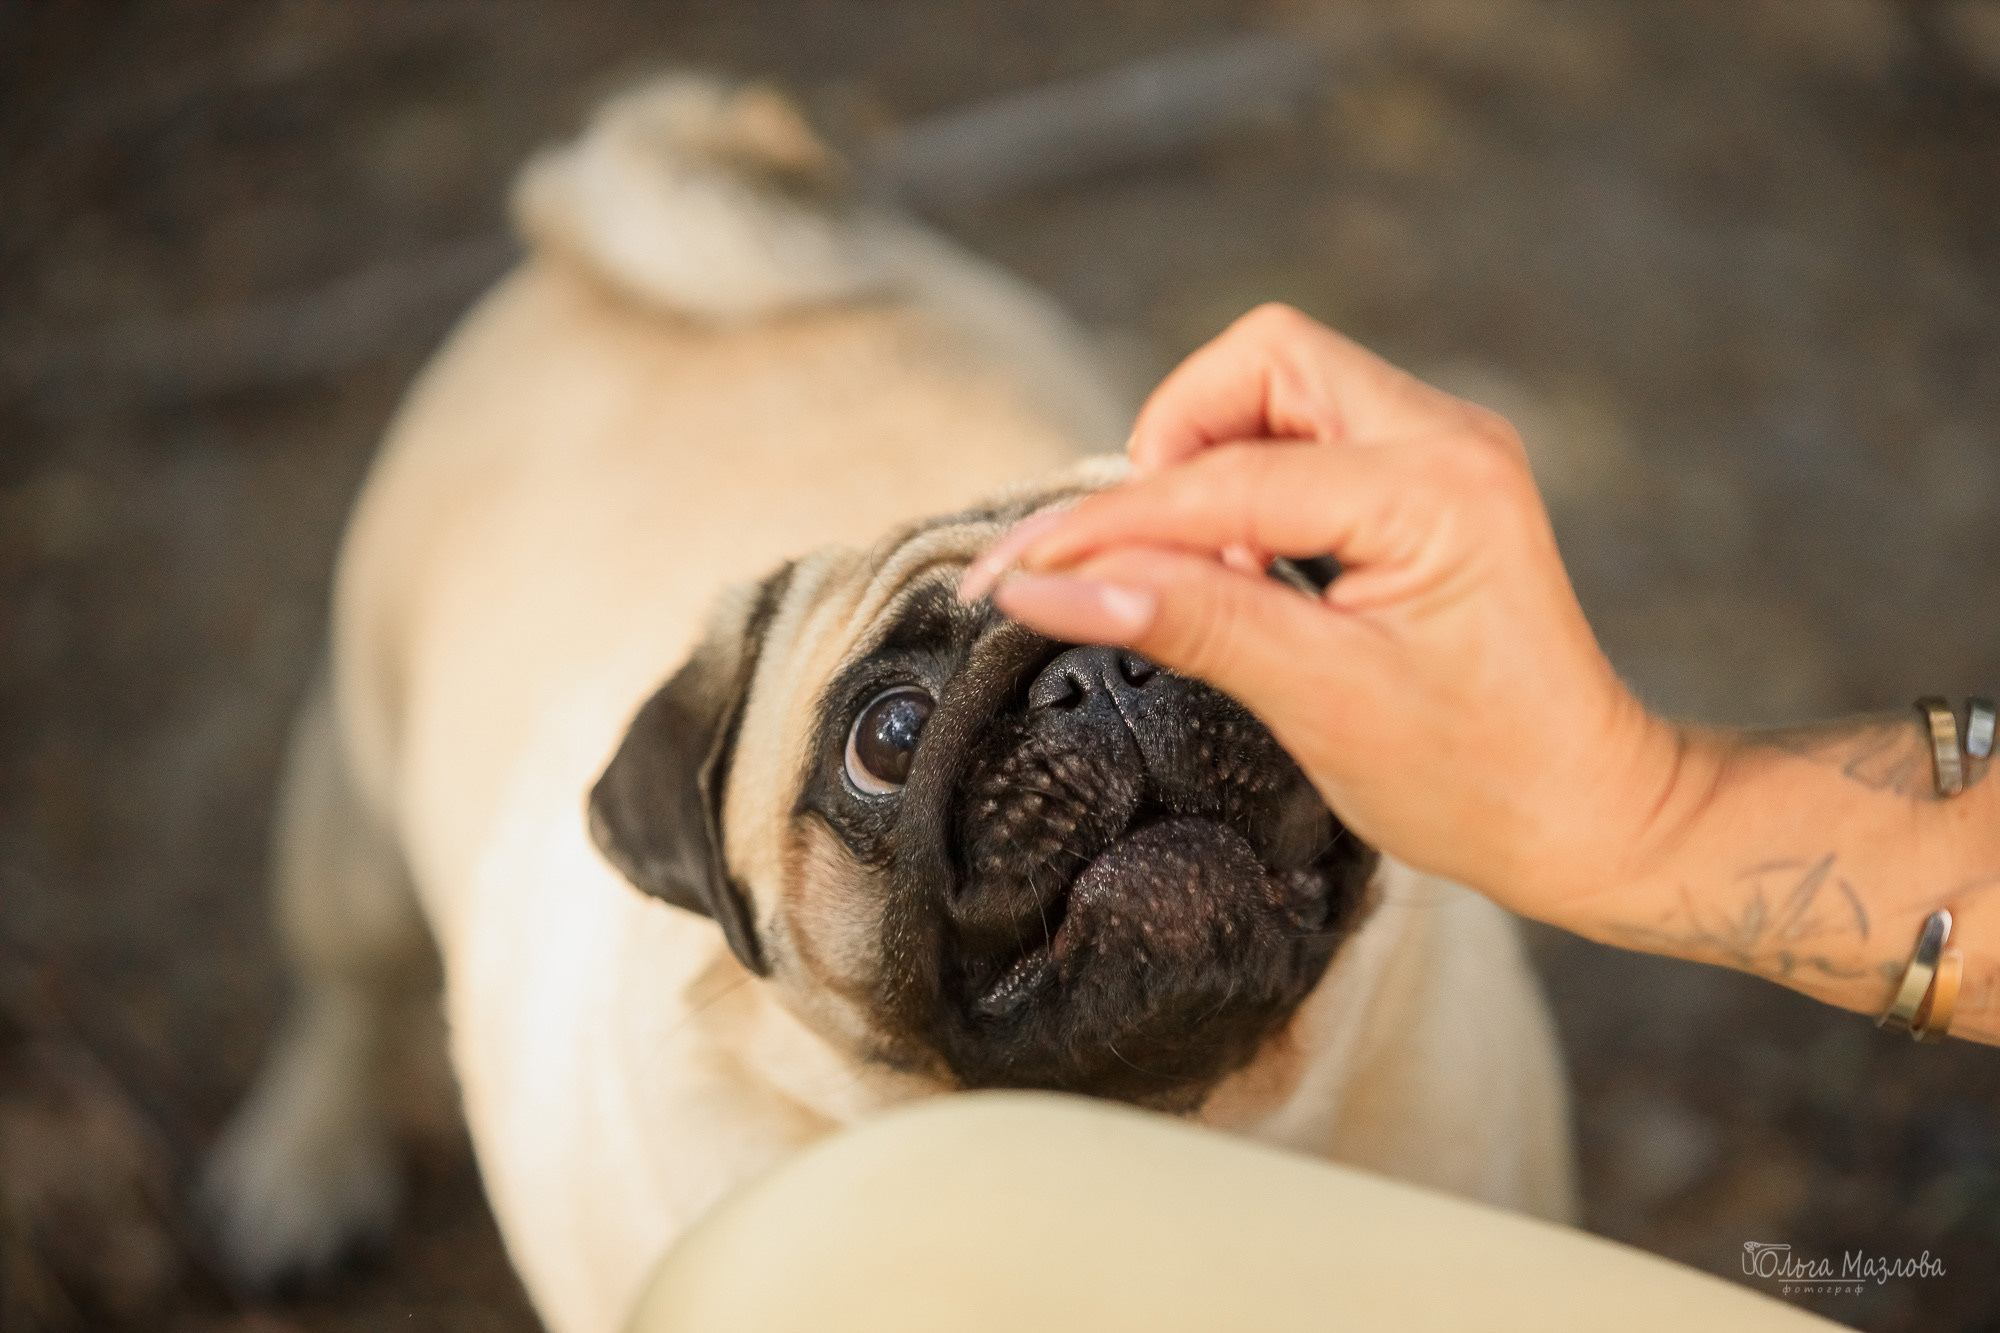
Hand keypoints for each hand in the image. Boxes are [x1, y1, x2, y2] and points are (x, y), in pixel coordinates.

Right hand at [959, 305, 1682, 920]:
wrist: (1584, 812)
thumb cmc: (1474, 777)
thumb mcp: (1318, 701)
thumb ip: (1183, 622)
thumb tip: (1047, 586)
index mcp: (1433, 490)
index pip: (1223, 479)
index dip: (1104, 527)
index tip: (1011, 574)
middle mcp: (1446, 438)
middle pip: (1261, 362)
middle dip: (1174, 447)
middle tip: (1145, 559)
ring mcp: (1442, 449)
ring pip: (1277, 387)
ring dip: (1210, 466)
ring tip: (1208, 581)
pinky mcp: (1428, 476)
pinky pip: (1306, 434)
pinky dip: (1248, 486)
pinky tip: (1249, 573)